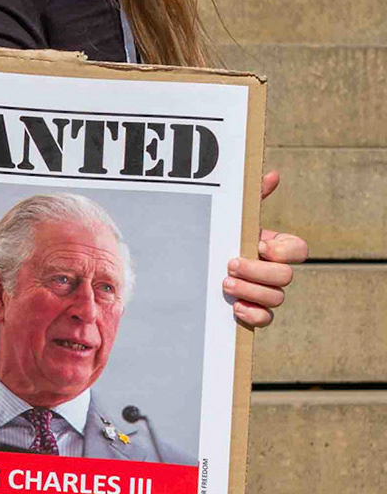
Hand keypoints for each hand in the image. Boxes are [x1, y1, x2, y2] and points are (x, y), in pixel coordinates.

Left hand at [224, 170, 307, 328]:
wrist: (195, 266)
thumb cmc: (219, 239)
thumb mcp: (233, 219)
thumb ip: (252, 199)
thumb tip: (272, 174)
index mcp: (275, 248)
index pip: (299, 250)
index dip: (283, 251)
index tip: (258, 245)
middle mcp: (275, 272)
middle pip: (285, 277)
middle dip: (258, 272)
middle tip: (229, 265)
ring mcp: (267, 294)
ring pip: (277, 298)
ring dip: (251, 291)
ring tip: (224, 284)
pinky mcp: (254, 312)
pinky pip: (266, 319)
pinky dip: (254, 314)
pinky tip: (235, 307)